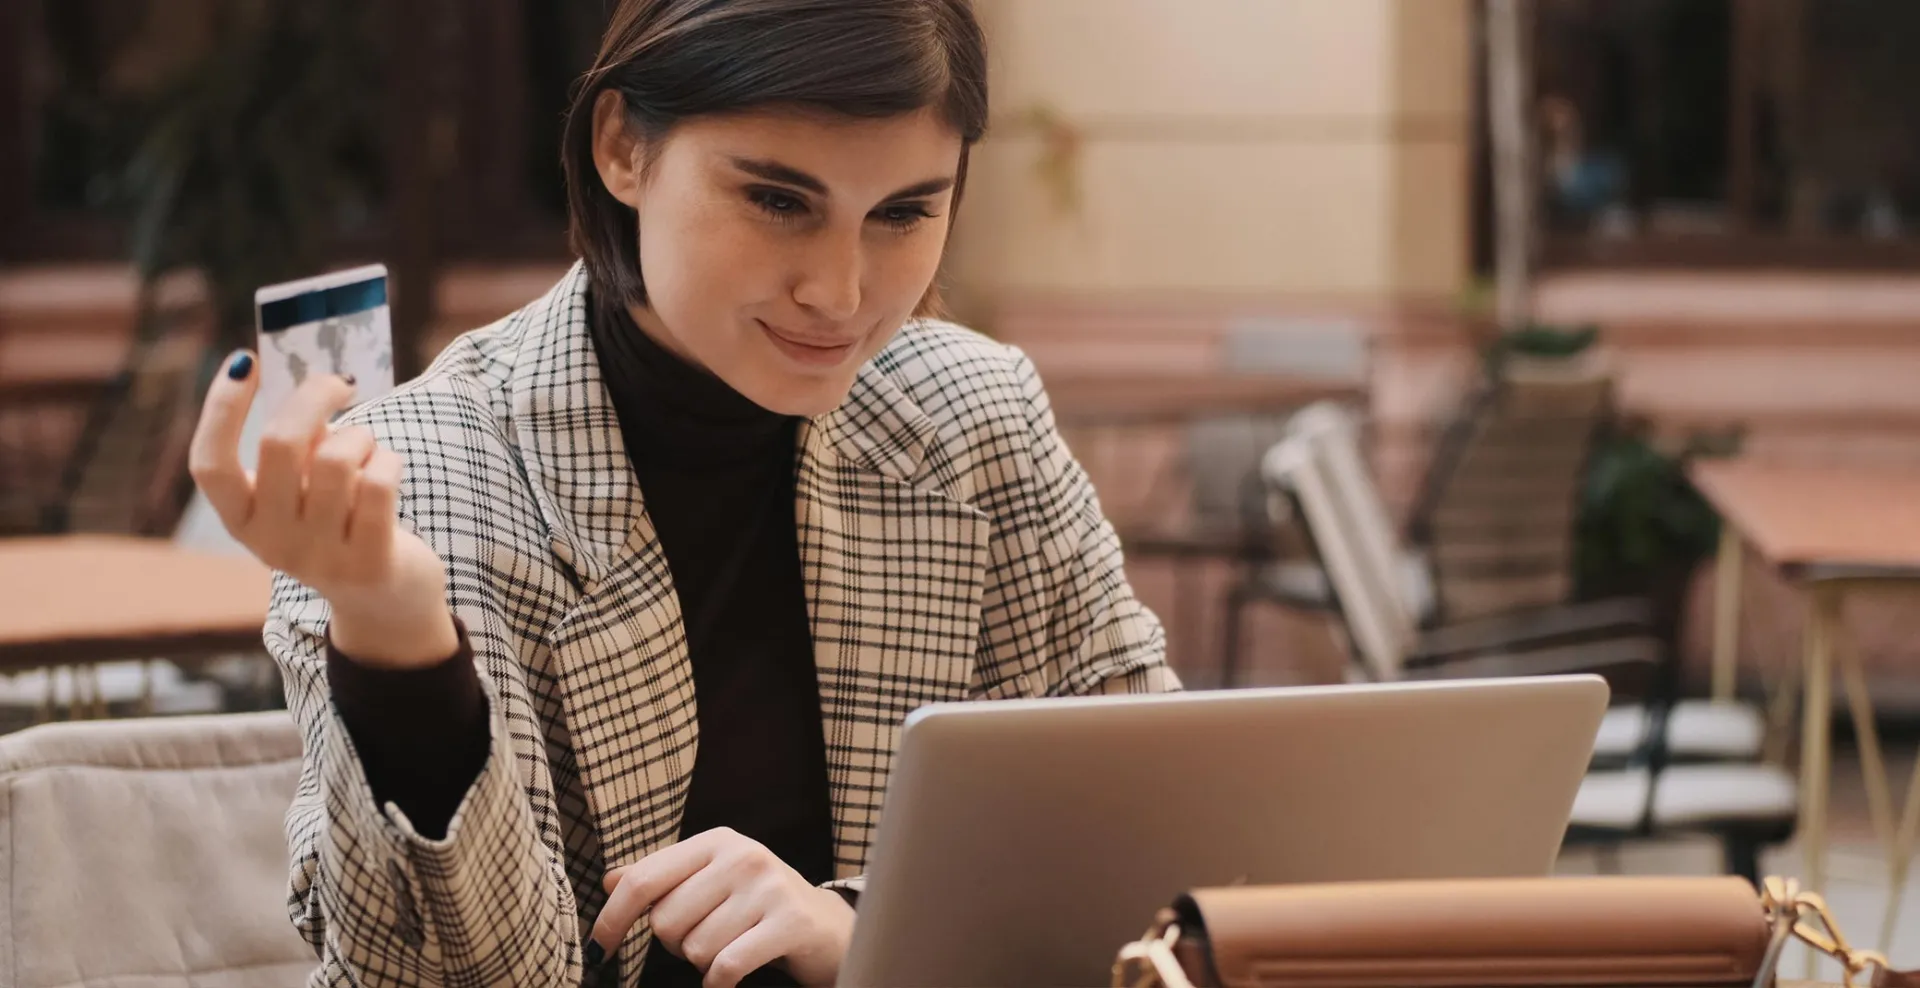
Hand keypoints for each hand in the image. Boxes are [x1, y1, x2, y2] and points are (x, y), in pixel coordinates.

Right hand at [189, 350, 456, 667]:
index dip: (221, 408)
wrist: (384, 603)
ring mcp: (319, 558)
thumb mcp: (301, 492)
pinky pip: (380, 482)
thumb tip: (308, 386)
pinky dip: (389, 460)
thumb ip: (295, 448)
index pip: (209, 462)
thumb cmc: (339, 523)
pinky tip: (389, 469)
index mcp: (239, 520)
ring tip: (367, 447)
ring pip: (339, 458)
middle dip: (314, 396)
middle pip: (280, 444)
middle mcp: (269, 542)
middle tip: (339, 383)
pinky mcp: (368, 564)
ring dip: (361, 435)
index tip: (246, 362)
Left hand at [592, 828, 854, 987]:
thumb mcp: (710, 882)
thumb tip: (609, 880)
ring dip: (704, 963)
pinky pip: (726, 966)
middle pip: (666, 922)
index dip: (613, 917)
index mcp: (716, 842)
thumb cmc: (757, 906)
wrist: (826, 928)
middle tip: (709, 939)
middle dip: (677, 945)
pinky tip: (728, 978)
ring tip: (731, 949)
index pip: (643, 879)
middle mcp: (742, 856)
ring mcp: (768, 887)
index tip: (600, 946)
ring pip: (695, 949)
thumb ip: (662, 878)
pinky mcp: (789, 921)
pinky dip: (719, 983)